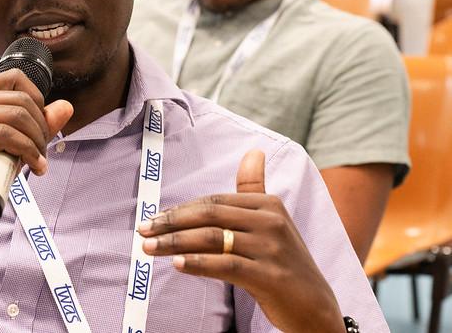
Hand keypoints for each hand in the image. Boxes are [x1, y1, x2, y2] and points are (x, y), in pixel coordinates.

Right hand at [0, 68, 72, 234]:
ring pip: (17, 116)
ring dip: (36, 142)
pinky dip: (27, 151)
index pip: (16, 77)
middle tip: (41, 152)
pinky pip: (7, 136)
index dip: (37, 99)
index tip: (40, 126)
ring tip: (37, 161)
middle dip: (41, 127)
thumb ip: (36, 124)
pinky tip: (32, 165)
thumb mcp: (9, 143)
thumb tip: (66, 107)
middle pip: (21, 100)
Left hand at [138, 150, 344, 332]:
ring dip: (175, 243)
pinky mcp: (270, 276)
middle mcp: (271, 221)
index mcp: (268, 204)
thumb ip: (255, 189)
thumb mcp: (272, 222)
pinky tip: (177, 265)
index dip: (180, 210)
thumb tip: (253, 151)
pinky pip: (226, 265)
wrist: (316, 307)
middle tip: (143, 231)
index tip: (153, 219)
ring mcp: (271, 249)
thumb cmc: (284, 262)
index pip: (213, 202)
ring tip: (149, 248)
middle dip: (171, 222)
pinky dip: (198, 263)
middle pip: (210, 216)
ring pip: (212, 239)